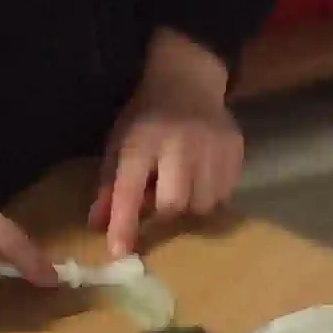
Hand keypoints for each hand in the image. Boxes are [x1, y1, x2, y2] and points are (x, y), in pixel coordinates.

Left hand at [90, 31, 243, 257]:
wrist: (187, 81)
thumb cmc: (146, 117)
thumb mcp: (119, 143)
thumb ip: (109, 185)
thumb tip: (98, 225)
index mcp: (141, 142)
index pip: (129, 190)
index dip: (123, 223)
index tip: (119, 252)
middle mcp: (179, 145)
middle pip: (173, 203)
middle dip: (164, 213)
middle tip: (159, 201)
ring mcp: (212, 147)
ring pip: (203, 204)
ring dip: (189, 206)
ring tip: (182, 186)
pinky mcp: (235, 150)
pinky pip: (225, 194)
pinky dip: (210, 196)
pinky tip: (201, 178)